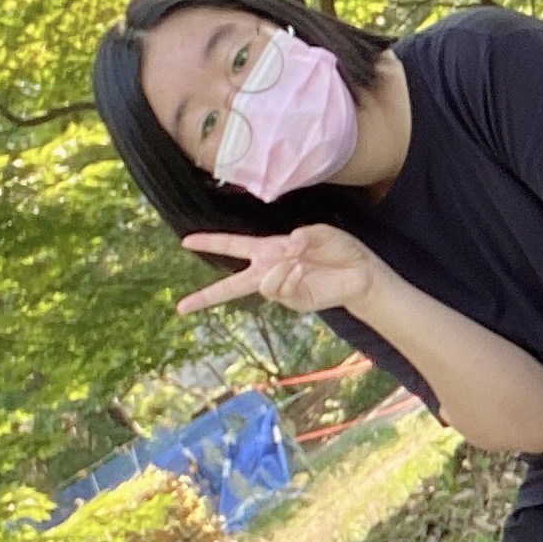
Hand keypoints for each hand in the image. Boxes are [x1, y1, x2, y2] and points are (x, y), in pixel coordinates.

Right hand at [176, 225, 379, 316]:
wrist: (361, 272)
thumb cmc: (339, 250)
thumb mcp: (321, 233)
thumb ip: (303, 236)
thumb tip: (288, 248)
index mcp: (269, 250)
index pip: (233, 245)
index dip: (210, 242)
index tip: (185, 241)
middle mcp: (270, 270)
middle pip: (231, 285)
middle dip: (206, 297)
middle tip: (181, 307)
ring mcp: (281, 288)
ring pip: (260, 284)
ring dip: (275, 271)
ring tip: (297, 262)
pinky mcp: (294, 301)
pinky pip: (280, 291)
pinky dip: (287, 278)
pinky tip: (301, 270)